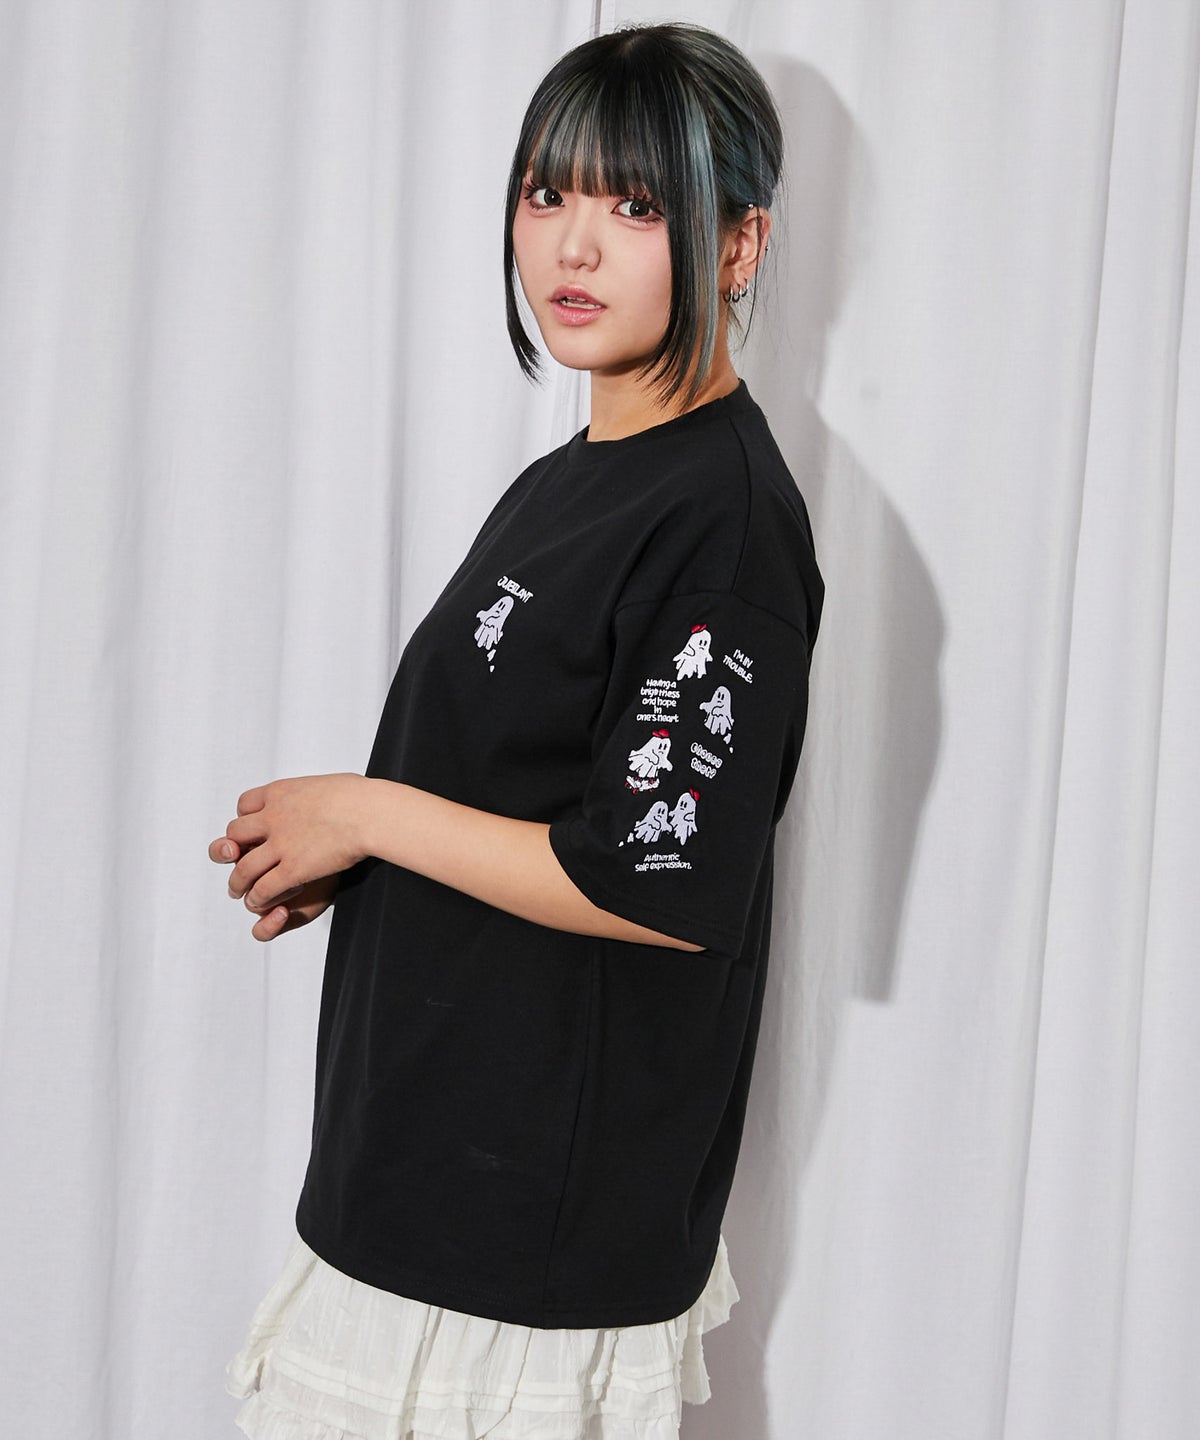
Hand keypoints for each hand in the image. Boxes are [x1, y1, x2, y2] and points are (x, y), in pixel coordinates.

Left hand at [209, 773, 371, 937]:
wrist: (370, 812)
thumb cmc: (359, 796)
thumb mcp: (325, 783)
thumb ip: (312, 793)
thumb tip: (323, 795)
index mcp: (280, 793)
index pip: (244, 805)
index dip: (246, 819)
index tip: (253, 829)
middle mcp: (273, 817)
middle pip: (234, 834)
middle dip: (234, 850)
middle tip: (237, 860)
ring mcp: (281, 845)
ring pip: (242, 868)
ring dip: (238, 882)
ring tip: (239, 890)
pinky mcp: (293, 870)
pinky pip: (263, 889)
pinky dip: (258, 898)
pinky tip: (262, 901)